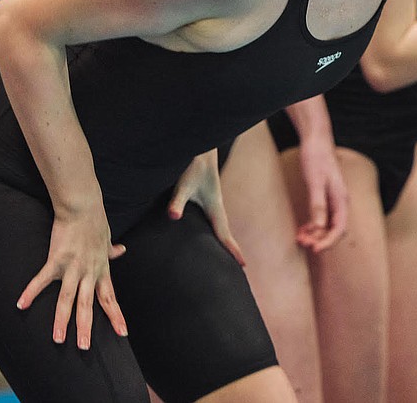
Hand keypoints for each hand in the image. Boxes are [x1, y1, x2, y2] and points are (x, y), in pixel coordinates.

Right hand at [16, 204, 127, 349]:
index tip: (123, 332)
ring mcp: (74, 267)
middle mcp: (90, 272)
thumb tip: (121, 251)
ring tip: (58, 339)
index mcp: (101, 270)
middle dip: (86, 327)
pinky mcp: (57, 259)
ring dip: (62, 320)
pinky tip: (20, 305)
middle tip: (84, 348)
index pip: (109, 297)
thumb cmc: (94, 222)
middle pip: (88, 304)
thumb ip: (111, 251)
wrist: (83, 206)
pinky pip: (43, 279)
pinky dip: (31, 292)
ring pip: (68, 298)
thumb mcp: (106, 239)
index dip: (115, 315)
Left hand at [167, 150, 243, 265]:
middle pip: (225, 233)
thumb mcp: (183, 185)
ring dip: (225, 240)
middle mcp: (215, 207)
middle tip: (242, 266)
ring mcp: (211, 204)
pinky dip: (216, 231)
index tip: (244, 265)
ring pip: (220, 226)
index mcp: (214, 208)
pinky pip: (213, 221)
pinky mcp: (205, 200)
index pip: (224, 234)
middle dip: (232, 249)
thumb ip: (177, 202)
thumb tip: (173, 217)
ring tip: (229, 254)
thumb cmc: (192, 166)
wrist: (199, 149)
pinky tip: (210, 234)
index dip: (233, 250)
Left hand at [294, 117, 348, 251]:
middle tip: (302, 242)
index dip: (328, 242)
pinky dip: (313, 226)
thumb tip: (318, 228)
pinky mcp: (325, 197)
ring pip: (327, 225)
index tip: (314, 249)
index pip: (339, 228)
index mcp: (341, 199)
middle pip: (334, 230)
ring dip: (315, 234)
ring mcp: (333, 200)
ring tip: (300, 238)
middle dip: (320, 239)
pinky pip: (322, 218)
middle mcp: (340, 202)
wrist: (316, 141)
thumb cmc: (317, 158)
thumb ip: (318, 205)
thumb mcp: (315, 182)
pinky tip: (302, 229)